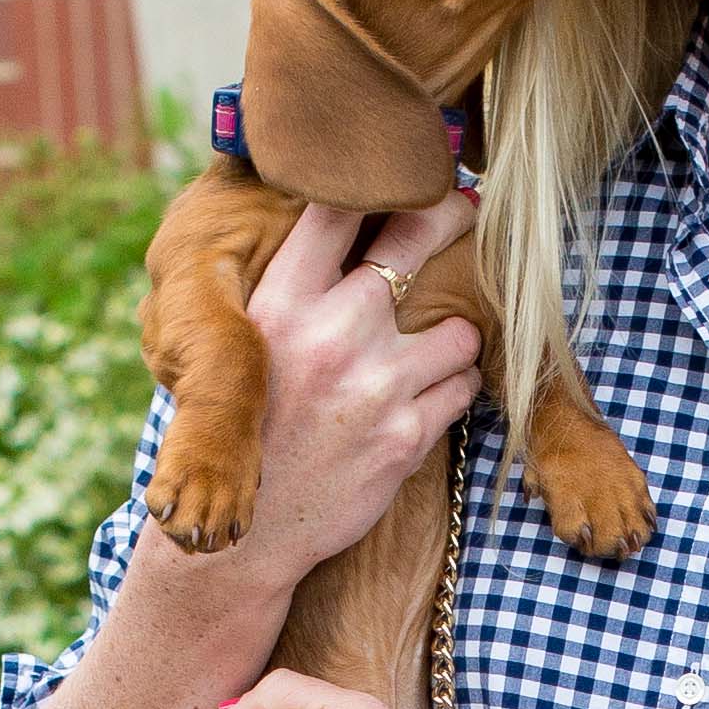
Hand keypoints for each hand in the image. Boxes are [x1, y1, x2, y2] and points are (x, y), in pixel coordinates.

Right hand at [230, 197, 485, 589]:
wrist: (245, 532)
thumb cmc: (251, 431)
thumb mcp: (249, 350)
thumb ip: (293, 294)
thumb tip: (341, 226)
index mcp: (278, 307)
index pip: (337, 208)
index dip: (378, 183)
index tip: (404, 176)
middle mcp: (330, 335)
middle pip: (415, 237)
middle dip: (447, 217)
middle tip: (462, 211)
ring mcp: (374, 386)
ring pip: (458, 328)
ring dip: (451, 341)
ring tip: (427, 355)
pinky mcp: (406, 437)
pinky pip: (462, 387)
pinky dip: (452, 390)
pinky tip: (422, 401)